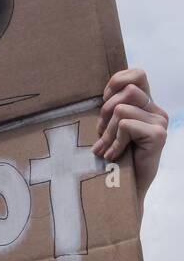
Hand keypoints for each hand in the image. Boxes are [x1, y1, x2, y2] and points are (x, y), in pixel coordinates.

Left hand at [92, 68, 167, 204]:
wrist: (126, 186)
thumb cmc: (117, 155)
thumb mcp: (111, 126)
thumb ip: (113, 108)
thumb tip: (101, 96)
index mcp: (148, 105)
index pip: (138, 74)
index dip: (117, 81)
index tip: (105, 101)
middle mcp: (157, 111)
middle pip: (127, 90)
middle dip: (106, 111)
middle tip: (101, 133)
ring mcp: (160, 123)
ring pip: (122, 109)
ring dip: (108, 131)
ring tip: (106, 148)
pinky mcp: (158, 135)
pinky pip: (125, 125)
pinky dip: (114, 141)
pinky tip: (114, 155)